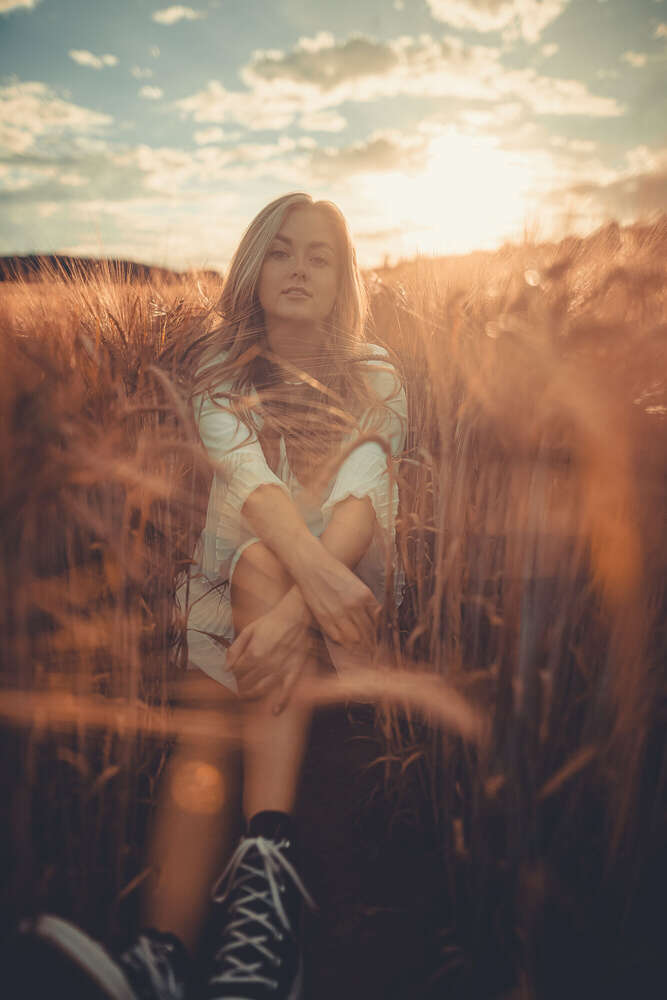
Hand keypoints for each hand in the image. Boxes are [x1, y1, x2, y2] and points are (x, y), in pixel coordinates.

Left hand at [226, 589, 314, 711]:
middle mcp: (266, 664)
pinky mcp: (294, 671)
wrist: (296, 615)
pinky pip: (287, 691)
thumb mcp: (249, 630)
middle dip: (238, 686)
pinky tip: (275, 711)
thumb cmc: (271, 621)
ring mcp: (281, 669)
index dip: (232, 676)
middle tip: (235, 688)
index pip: (237, 672)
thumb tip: (226, 668)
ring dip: (251, 696)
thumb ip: (235, 649)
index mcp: (254, 653)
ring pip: (262, 690)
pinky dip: (281, 702)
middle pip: (247, 682)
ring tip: (245, 697)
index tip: (231, 676)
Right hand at [296, 544, 379, 649]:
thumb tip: (375, 618)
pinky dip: (343, 642)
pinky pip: (338, 637)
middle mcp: (353, 605)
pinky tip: (346, 643)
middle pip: (368, 632)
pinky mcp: (324, 618)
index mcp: (364, 595)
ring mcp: (338, 613)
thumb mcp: (356, 583)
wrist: (311, 566)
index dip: (381, 632)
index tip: (381, 639)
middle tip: (374, 649)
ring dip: (359, 644)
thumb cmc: (334, 572)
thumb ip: (366, 601)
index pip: (378, 621)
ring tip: (362, 649)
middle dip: (372, 642)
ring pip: (354, 638)